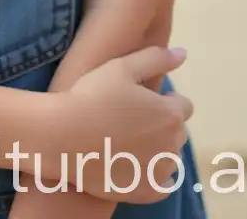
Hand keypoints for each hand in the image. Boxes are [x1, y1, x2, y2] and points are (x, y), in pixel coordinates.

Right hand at [51, 45, 192, 204]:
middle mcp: (172, 145)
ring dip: (157, 149)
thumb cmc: (91, 97)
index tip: (140, 102)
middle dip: (161, 124)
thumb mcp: (120, 67)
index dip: (163, 101)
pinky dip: (152, 175)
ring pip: (170, 158)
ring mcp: (160, 172)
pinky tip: (132, 165)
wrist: (63, 137)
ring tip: (127, 141)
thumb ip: (155, 58)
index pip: (183, 106)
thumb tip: (183, 54)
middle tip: (130, 119)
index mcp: (169, 114)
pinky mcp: (147, 192)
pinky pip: (162, 184)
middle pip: (177, 132)